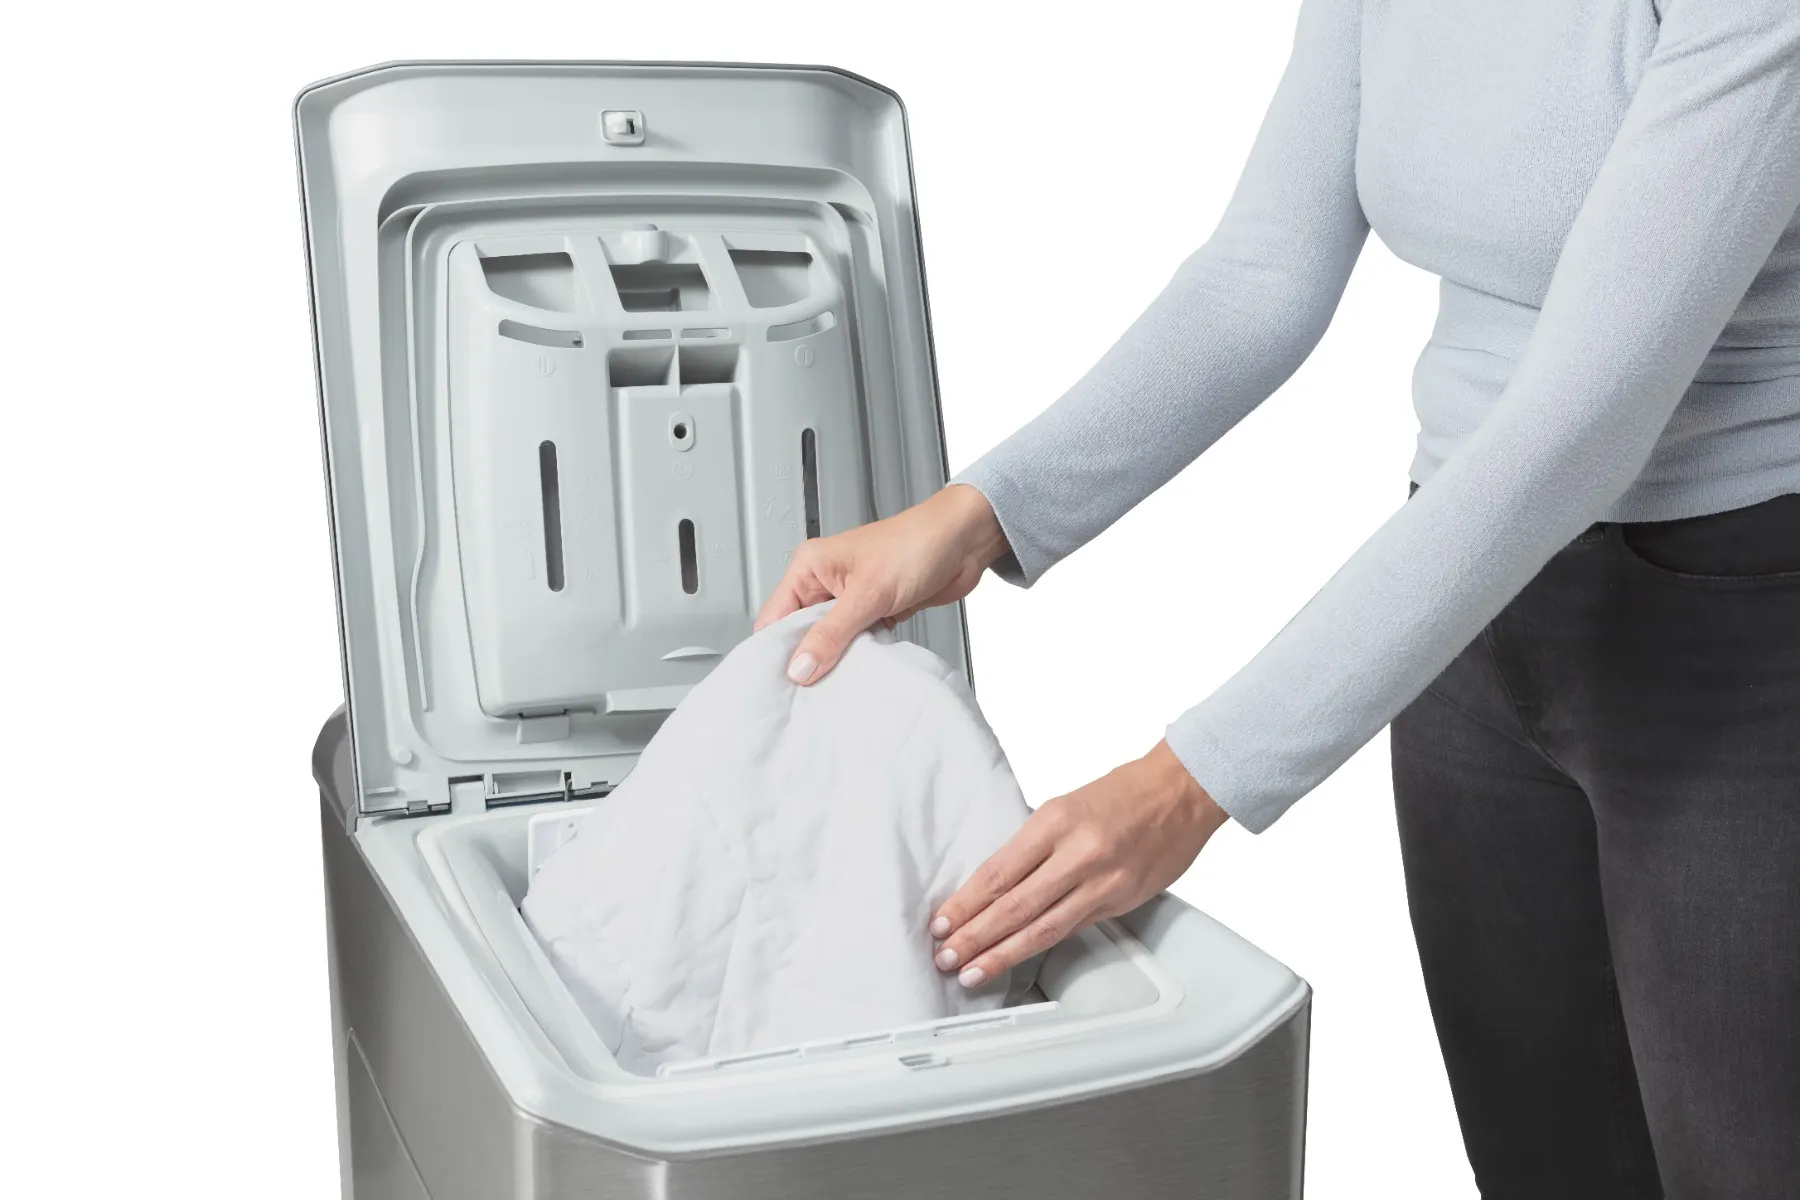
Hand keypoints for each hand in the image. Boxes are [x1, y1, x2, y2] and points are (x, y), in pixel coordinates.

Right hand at [754, 484, 1009, 684]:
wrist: (965, 542)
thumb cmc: (917, 543)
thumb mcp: (868, 593)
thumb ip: (832, 633)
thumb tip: (800, 666)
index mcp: (810, 566)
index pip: (776, 616)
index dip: (776, 650)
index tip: (780, 683)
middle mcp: (826, 581)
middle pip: (801, 632)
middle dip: (807, 660)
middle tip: (809, 691)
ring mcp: (851, 598)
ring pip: (830, 640)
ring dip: (835, 660)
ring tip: (836, 683)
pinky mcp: (875, 611)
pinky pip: (856, 642)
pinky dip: (859, 656)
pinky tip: (862, 670)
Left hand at [928, 741, 1229, 986]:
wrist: (1181, 790)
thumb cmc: (1122, 793)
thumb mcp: (1065, 805)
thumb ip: (1034, 846)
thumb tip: (994, 886)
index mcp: (1054, 821)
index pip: (998, 872)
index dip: (966, 904)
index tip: (941, 925)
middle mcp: (1077, 852)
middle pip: (1015, 905)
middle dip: (975, 937)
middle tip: (946, 958)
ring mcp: (1102, 881)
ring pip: (1043, 927)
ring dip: (1003, 953)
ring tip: (973, 972)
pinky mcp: (1122, 900)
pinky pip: (1072, 928)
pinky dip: (1041, 946)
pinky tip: (1020, 957)